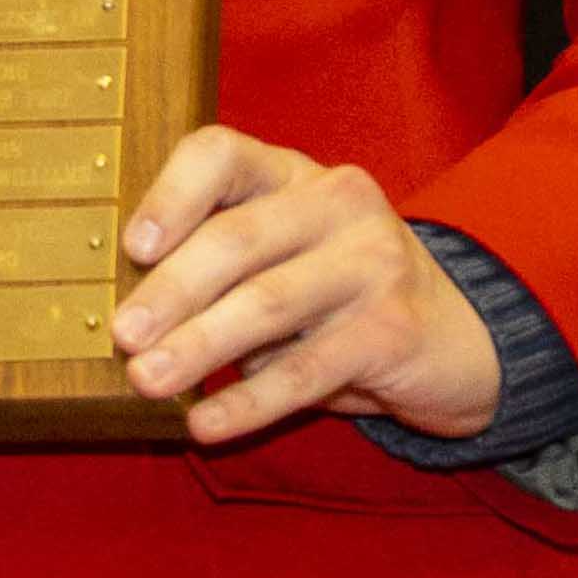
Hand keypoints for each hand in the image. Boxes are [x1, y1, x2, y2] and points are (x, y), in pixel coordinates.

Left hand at [111, 126, 499, 444]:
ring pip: (267, 304)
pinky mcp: (394, 329)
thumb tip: (128, 312)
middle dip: (170, 292)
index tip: (132, 247)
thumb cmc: (333, 291)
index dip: (170, 196)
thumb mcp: (281, 254)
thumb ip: (218, 260)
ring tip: (147, 380)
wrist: (455, 337)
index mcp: (291, 173)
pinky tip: (205, 423)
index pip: (220, 154)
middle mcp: (335, 203)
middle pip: (236, 239)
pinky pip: (306, 370)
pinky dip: (248, 401)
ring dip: (198, 347)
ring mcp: (372, 262)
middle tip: (122, 335)